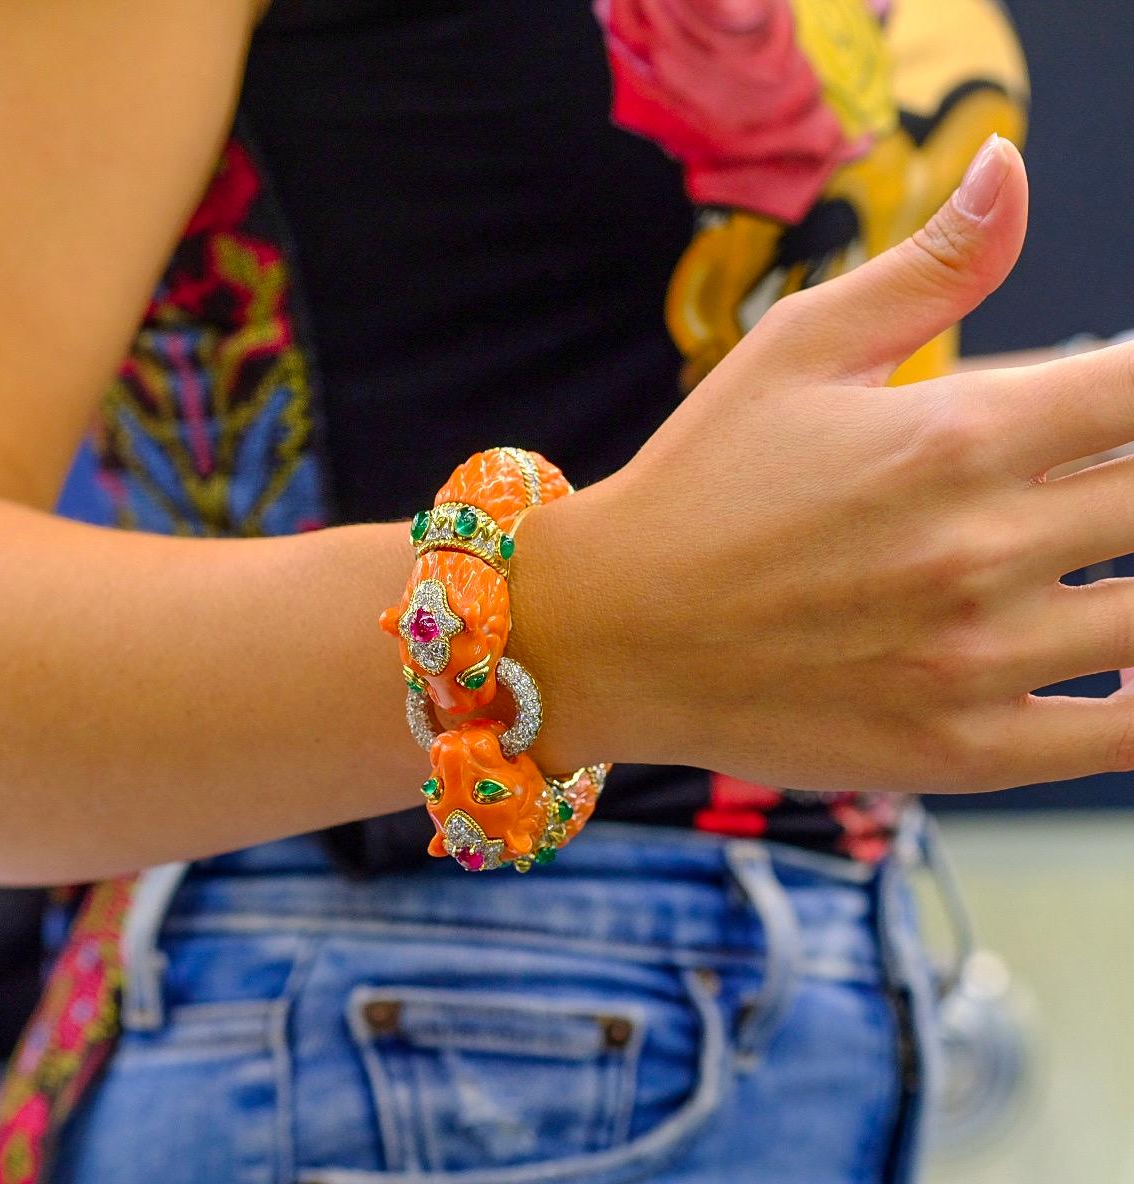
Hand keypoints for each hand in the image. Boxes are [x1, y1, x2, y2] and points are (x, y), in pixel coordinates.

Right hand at [519, 136, 1133, 792]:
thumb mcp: (792, 350)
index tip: (1125, 397)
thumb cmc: (697, 483)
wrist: (609, 632)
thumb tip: (1012, 163)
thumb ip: (926, 265)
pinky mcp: (960, 751)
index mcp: (955, 434)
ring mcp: (977, 660)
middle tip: (1105, 478)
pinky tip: (1122, 666)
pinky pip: (1118, 738)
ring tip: (1100, 553)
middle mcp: (982, 547)